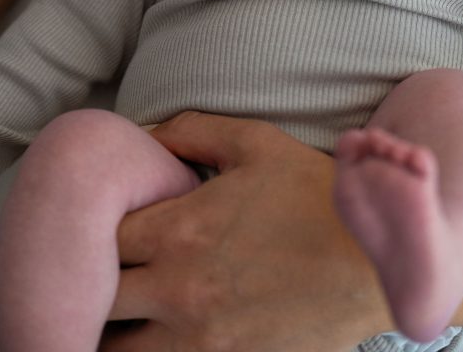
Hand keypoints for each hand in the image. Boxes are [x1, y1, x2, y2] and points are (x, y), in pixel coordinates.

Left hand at [100, 112, 386, 351]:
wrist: (374, 262)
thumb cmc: (314, 196)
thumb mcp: (256, 143)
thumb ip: (191, 132)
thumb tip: (142, 134)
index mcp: (180, 228)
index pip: (99, 238)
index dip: (90, 234)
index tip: (95, 231)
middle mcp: (179, 287)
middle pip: (97, 299)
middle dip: (88, 286)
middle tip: (90, 278)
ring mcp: (199, 339)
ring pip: (116, 351)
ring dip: (110, 333)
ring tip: (111, 318)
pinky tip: (149, 341)